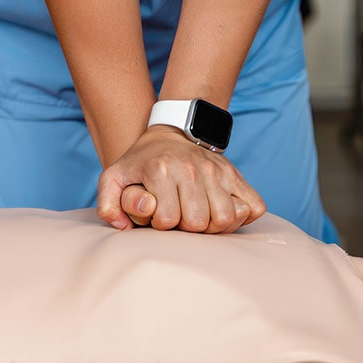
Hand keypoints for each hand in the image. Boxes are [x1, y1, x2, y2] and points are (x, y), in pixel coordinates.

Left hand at [96, 126, 265, 233]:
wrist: (170, 134)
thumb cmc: (141, 163)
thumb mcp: (114, 177)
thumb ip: (108, 204)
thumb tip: (123, 226)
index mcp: (161, 169)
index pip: (167, 221)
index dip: (160, 226)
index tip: (158, 215)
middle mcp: (191, 168)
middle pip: (199, 223)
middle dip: (187, 229)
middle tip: (180, 218)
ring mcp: (216, 170)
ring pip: (227, 218)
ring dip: (214, 227)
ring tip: (201, 218)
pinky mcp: (234, 173)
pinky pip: (254, 206)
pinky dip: (244, 216)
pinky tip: (223, 212)